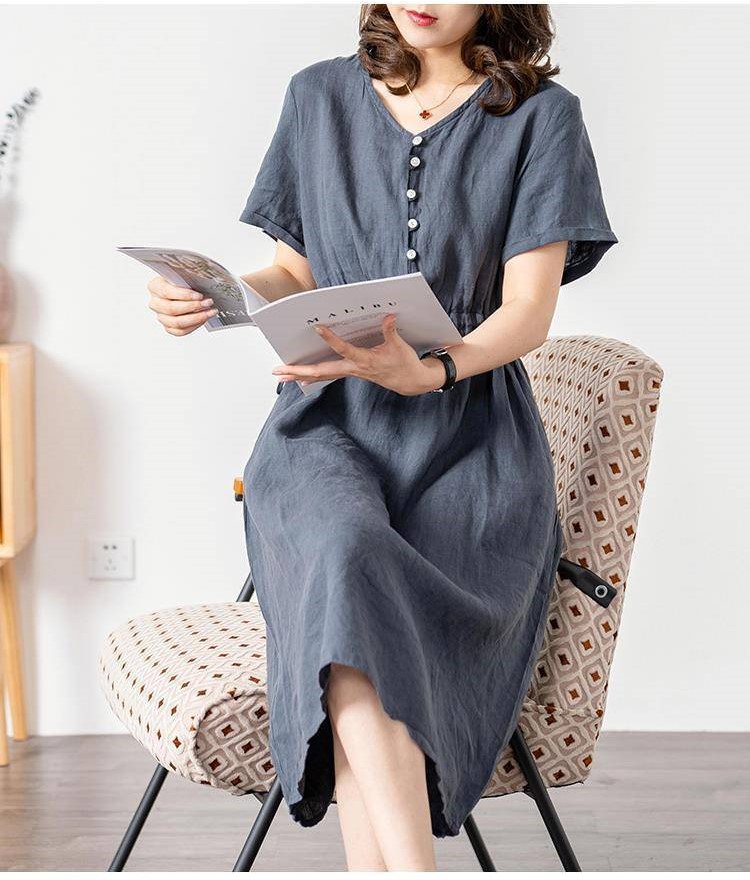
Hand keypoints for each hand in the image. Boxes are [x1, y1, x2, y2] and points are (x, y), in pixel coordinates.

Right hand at [146, 275, 218, 335]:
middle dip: (193, 307)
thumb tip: (203, 282)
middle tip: (208, 303)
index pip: (166, 292)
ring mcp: (161, 316)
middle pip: (171, 309)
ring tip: (209, 312)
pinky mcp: (168, 327)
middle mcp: (155, 303)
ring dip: (196, 318)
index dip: (184, 295)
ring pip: (176, 322)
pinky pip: (180, 331)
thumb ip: (187, 278)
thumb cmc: (181, 282)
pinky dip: (194, 326)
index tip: (199, 295)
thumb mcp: (183, 275)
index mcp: (155, 287)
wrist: (182, 290)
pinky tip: (203, 319)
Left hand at [271, 313, 447, 395]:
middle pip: (321, 371)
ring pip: (320, 375)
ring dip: (299, 375)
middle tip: (279, 370)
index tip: (318, 327)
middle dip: (298, 370)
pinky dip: (311, 376)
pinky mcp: (350, 373)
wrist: (410, 382)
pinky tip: (298, 377)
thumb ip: (391, 331)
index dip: (331, 339)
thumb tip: (389, 316)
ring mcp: (350, 373)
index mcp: (364, 361)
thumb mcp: (399, 346)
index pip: (344, 350)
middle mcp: (353, 369)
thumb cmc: (404, 363)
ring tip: (280, 375)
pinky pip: (327, 375)